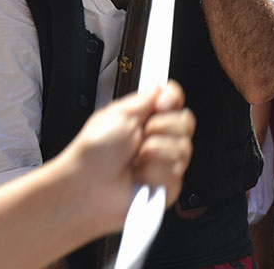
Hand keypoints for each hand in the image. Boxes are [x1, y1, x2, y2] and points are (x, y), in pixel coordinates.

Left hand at [62, 81, 194, 233]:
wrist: (87, 187)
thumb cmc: (93, 152)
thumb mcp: (119, 113)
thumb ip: (146, 98)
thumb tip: (160, 87)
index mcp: (144, 117)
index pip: (174, 99)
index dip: (172, 99)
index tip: (161, 104)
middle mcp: (156, 137)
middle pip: (186, 122)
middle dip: (162, 128)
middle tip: (140, 136)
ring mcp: (162, 162)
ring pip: (183, 148)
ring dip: (155, 153)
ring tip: (136, 160)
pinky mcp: (165, 186)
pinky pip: (176, 174)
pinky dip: (155, 174)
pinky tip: (140, 177)